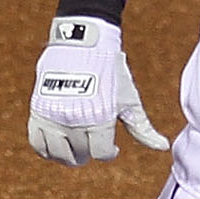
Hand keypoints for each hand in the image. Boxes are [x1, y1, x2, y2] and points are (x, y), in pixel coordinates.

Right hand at [28, 15, 167, 165]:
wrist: (82, 42)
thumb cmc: (110, 71)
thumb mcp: (129, 100)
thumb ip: (142, 128)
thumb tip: (162, 147)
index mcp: (100, 119)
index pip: (102, 153)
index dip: (109, 153)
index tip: (112, 149)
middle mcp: (75, 120)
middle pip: (81, 154)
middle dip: (89, 152)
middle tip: (92, 145)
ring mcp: (54, 116)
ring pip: (58, 153)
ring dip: (68, 156)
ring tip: (75, 150)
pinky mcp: (38, 110)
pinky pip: (37, 142)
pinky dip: (47, 149)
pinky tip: (57, 145)